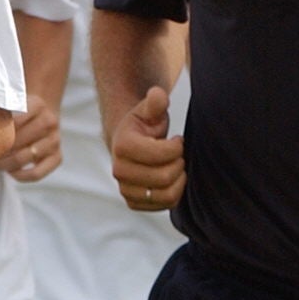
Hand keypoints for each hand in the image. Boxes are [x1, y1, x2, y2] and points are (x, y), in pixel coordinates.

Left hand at [0, 93, 61, 179]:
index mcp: (38, 105)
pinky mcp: (57, 157)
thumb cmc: (18, 112)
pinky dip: (21, 175)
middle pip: (19, 140)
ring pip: (26, 157)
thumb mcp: (10, 103)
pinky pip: (37, 173)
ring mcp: (55, 141)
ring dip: (6, 163)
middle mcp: (50, 122)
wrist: (43, 115)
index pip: (14, 121)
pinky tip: (10, 172)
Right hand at [111, 85, 184, 209]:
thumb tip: (157, 94)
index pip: (161, 155)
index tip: (178, 140)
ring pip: (166, 195)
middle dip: (179, 164)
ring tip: (177, 166)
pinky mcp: (133, 203)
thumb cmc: (144, 125)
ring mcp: (125, 189)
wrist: (130, 145)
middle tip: (179, 154)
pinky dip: (174, 193)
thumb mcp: (150, 110)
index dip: (177, 147)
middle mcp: (119, 170)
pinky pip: (164, 205)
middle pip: (165, 177)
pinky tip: (172, 178)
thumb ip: (156, 102)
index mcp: (123, 146)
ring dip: (179, 180)